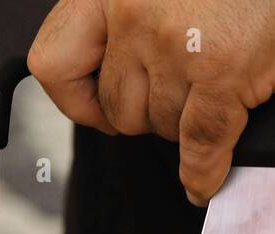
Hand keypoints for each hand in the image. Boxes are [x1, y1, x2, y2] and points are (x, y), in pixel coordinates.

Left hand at [28, 0, 274, 203]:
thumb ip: (137, 17)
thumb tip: (119, 76)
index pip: (54, 61)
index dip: (74, 97)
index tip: (93, 107)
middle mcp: (133, 8)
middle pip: (113, 103)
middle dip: (144, 113)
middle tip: (177, 101)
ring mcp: (174, 41)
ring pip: (155, 124)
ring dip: (182, 126)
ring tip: (214, 96)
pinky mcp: (221, 72)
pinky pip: (198, 143)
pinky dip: (203, 169)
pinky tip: (206, 176)